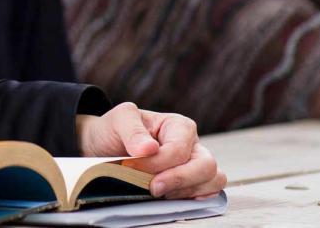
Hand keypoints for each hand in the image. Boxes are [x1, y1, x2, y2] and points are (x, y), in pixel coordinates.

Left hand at [76, 102, 225, 198]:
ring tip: (159, 192)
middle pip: (206, 165)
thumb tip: (149, 148)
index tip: (132, 168)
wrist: (106, 147)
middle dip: (179, 180)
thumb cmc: (115, 131)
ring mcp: (195, 165)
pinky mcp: (193, 183)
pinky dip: (194, 199)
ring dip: (186, 191)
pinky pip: (209, 194)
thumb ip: (132, 130)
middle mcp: (192, 145)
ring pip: (213, 180)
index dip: (157, 163)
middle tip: (152, 188)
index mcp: (178, 126)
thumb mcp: (118, 120)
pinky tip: (171, 197)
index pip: (179, 150)